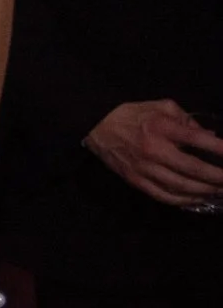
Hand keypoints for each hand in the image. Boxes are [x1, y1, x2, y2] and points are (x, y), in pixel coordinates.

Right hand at [84, 100, 222, 208]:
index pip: (197, 139)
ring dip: (203, 191)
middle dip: (216, 176)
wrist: (97, 127)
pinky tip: (196, 199)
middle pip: (192, 168)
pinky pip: (162, 195)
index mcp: (162, 127)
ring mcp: (144, 168)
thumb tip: (209, 135)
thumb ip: (187, 119)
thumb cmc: (133, 115)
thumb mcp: (162, 107)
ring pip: (179, 186)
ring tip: (219, 191)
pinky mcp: (135, 180)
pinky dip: (182, 200)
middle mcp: (154, 150)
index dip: (220, 148)